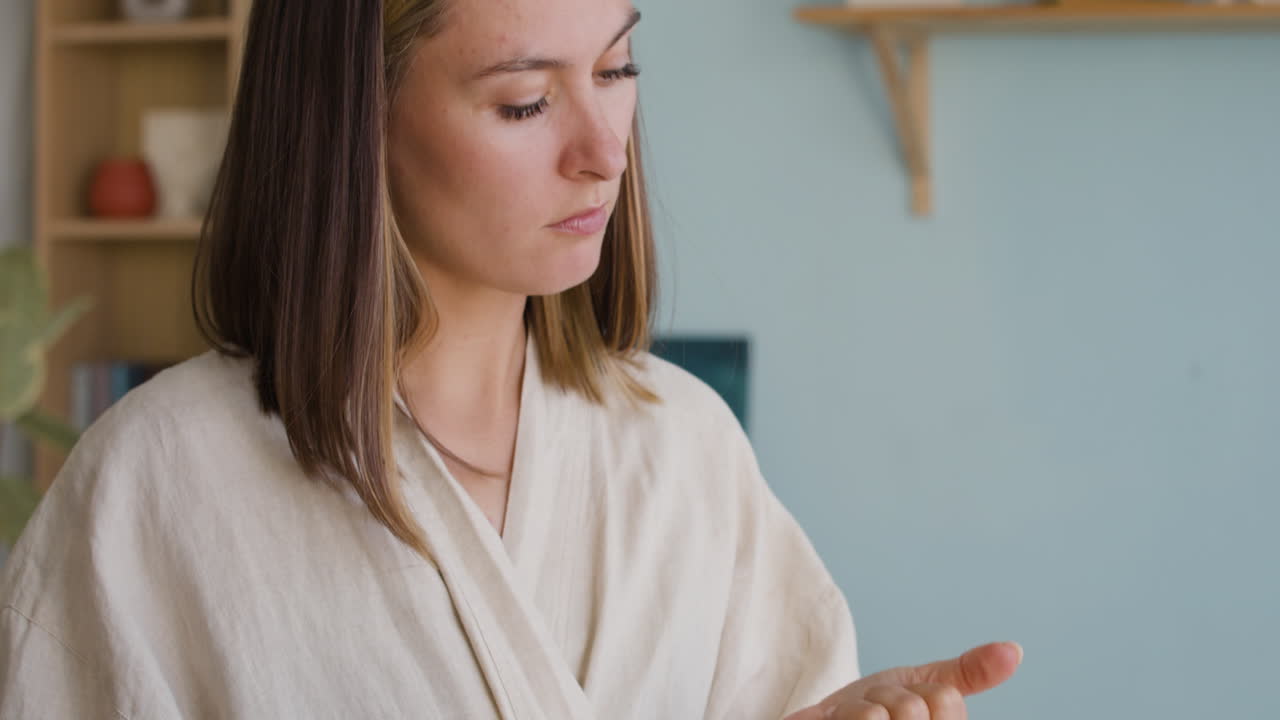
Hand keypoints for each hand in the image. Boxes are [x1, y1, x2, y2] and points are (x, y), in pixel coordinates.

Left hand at [783, 641, 1022, 719]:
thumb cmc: (875, 709)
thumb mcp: (923, 685)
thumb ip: (966, 674)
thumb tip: (1015, 649)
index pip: (947, 700)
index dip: (921, 694)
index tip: (906, 704)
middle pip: (913, 709)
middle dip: (890, 698)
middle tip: (879, 711)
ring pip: (879, 715)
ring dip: (861, 706)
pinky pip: (858, 719)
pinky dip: (841, 715)